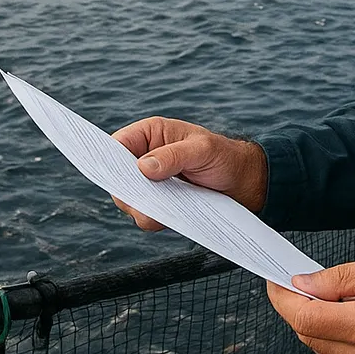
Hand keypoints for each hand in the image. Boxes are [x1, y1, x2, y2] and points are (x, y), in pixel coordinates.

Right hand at [110, 116, 267, 230]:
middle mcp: (146, 158)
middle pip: (117, 177)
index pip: (117, 144)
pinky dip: (154, 219)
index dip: (109, 159)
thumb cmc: (225, 157)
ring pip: (129, 200)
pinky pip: (145, 215)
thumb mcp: (202, 150)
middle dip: (128, 190)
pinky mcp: (160, 203)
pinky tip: (173, 215)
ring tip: (166, 207)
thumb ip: (173, 156)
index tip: (115, 176)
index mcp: (151, 135)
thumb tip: (143, 168)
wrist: (245, 183)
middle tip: (146, 199)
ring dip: (142, 207)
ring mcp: (152, 183)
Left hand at [266, 254, 354, 353]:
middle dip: (297, 306)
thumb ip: (342, 277)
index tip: (274, 280)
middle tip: (300, 279)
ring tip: (335, 295)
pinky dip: (332, 334)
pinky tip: (349, 315)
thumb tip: (303, 283)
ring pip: (319, 347)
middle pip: (308, 334)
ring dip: (316, 320)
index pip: (307, 318)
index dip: (283, 298)